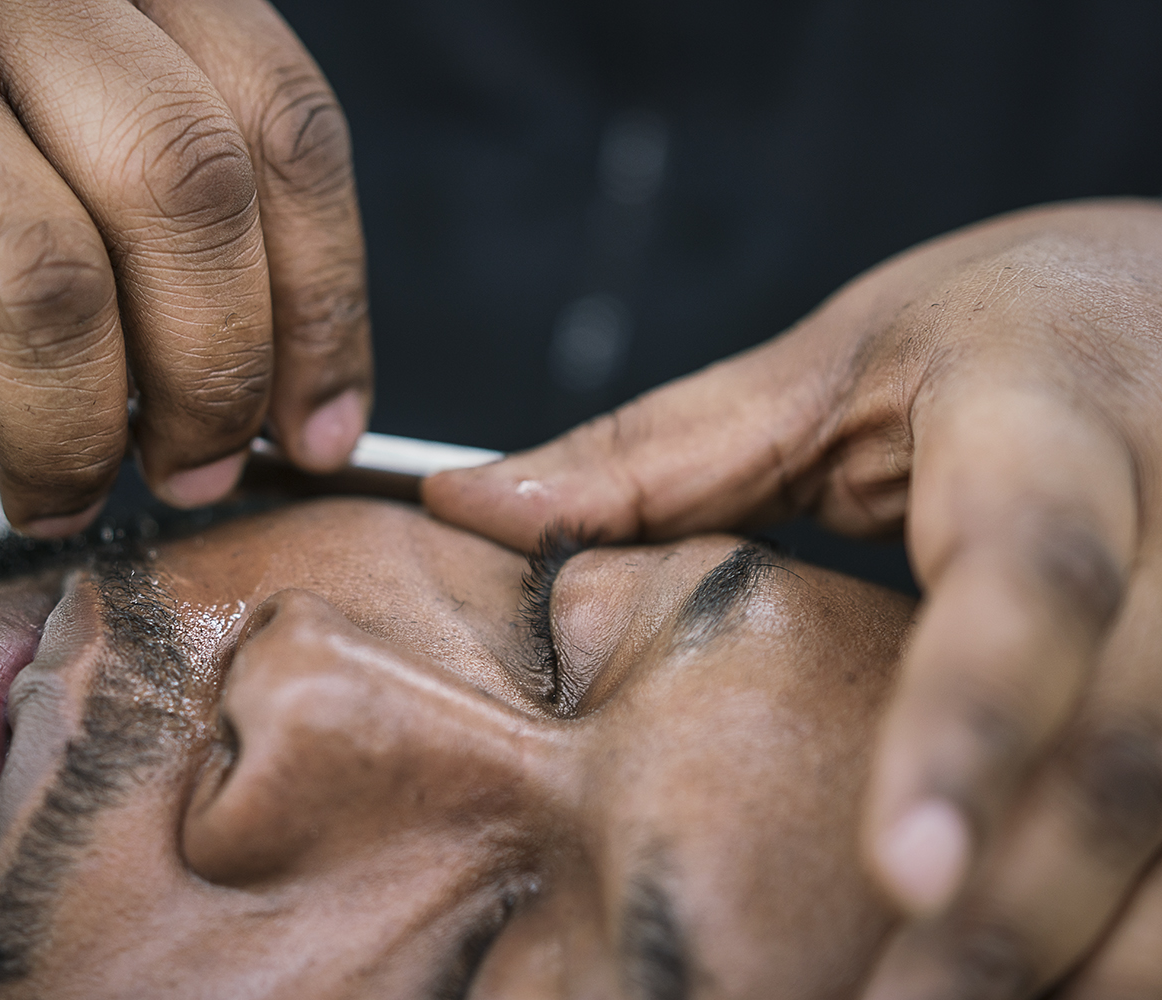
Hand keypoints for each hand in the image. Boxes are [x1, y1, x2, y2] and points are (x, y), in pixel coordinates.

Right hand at [0, 0, 370, 533]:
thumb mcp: (54, 73)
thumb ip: (155, 180)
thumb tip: (276, 405)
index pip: (282, 133)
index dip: (321, 308)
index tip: (315, 432)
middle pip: (185, 196)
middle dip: (213, 379)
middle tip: (193, 474)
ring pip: (38, 283)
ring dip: (67, 434)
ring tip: (55, 496)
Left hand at [425, 199, 1161, 996]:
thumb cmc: (1006, 330)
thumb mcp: (837, 364)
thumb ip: (660, 452)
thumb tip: (463, 507)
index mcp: (1049, 423)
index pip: (1028, 578)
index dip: (967, 725)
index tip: (900, 874)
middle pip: (1130, 749)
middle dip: (1013, 920)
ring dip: (1085, 962)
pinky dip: (1136, 944)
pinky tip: (1042, 990)